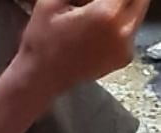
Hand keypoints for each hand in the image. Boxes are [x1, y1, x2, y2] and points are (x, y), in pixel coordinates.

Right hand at [18, 0, 147, 94]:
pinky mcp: (124, 56)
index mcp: (105, 14)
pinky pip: (132, 30)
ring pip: (138, 12)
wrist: (39, 79)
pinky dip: (120, 25)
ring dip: (122, 8)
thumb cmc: (41, 43)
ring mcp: (125, 46)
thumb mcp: (50, 3)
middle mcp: (121, 30)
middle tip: (99, 5)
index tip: (92, 2)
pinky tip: (98, 31)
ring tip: (95, 17)